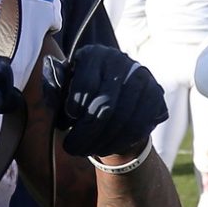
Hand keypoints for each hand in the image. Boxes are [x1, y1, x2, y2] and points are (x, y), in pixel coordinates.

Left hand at [42, 45, 166, 158]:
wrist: (116, 95)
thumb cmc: (83, 93)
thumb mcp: (67, 86)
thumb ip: (57, 90)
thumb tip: (52, 96)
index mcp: (94, 55)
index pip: (87, 83)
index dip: (75, 107)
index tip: (66, 123)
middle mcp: (120, 61)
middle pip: (105, 105)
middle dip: (86, 133)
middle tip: (71, 148)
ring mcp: (141, 78)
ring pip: (123, 119)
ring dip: (102, 142)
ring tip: (86, 151)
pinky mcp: (155, 96)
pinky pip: (139, 126)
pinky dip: (120, 143)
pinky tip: (106, 148)